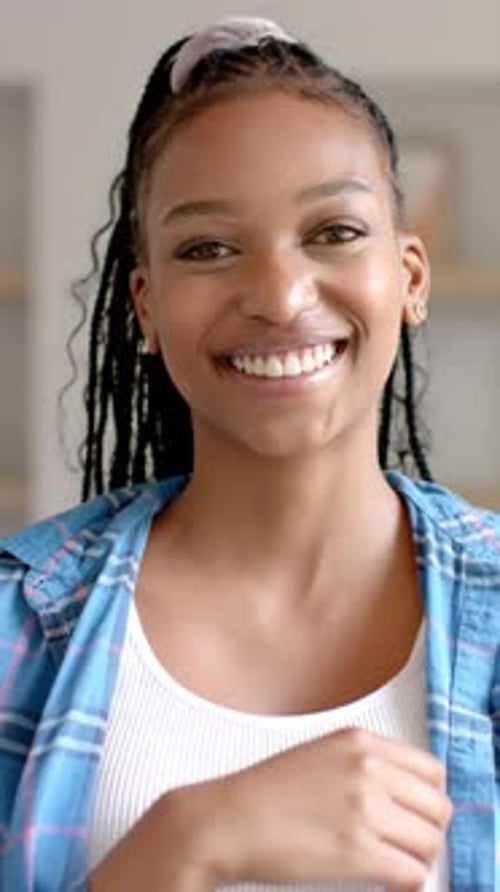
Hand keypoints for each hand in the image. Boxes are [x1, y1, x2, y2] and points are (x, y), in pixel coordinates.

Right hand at [89, 728, 451, 890]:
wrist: (226, 820)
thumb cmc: (263, 793)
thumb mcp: (321, 755)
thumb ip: (364, 764)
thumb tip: (401, 793)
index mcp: (360, 742)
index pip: (432, 770)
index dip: (430, 799)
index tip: (419, 814)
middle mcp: (368, 769)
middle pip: (438, 807)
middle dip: (429, 831)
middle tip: (410, 844)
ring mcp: (364, 808)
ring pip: (429, 842)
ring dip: (418, 857)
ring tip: (395, 863)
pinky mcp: (357, 851)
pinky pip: (412, 873)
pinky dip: (406, 882)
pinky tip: (385, 880)